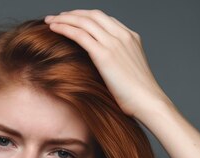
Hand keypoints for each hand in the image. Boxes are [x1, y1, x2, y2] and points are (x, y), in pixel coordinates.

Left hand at [44, 9, 170, 119]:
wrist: (148, 102)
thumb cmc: (139, 96)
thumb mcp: (130, 73)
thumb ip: (118, 64)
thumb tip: (104, 71)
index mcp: (131, 37)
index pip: (105, 19)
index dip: (86, 17)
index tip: (72, 21)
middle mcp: (123, 36)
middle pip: (93, 15)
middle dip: (73, 13)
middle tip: (57, 17)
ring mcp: (114, 43)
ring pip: (84, 22)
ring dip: (65, 18)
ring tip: (50, 20)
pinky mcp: (104, 54)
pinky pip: (80, 35)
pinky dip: (65, 28)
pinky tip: (53, 28)